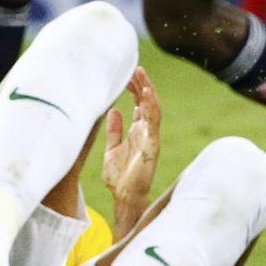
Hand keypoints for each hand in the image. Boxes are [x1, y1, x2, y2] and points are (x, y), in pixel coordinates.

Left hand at [103, 66, 161, 211]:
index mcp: (137, 132)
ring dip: (148, 91)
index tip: (127, 74)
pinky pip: (153, 122)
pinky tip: (146, 93)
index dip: (134, 88)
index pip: (139, 104)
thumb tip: (113, 110)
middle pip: (147, 102)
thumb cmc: (120, 178)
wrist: (125, 197)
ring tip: (141, 74)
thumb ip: (114, 131)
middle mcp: (146, 132)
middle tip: (135, 68)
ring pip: (153, 108)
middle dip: (142, 84)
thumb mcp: (111, 150)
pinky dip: (151, 106)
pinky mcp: (152, 145)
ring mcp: (151, 137)